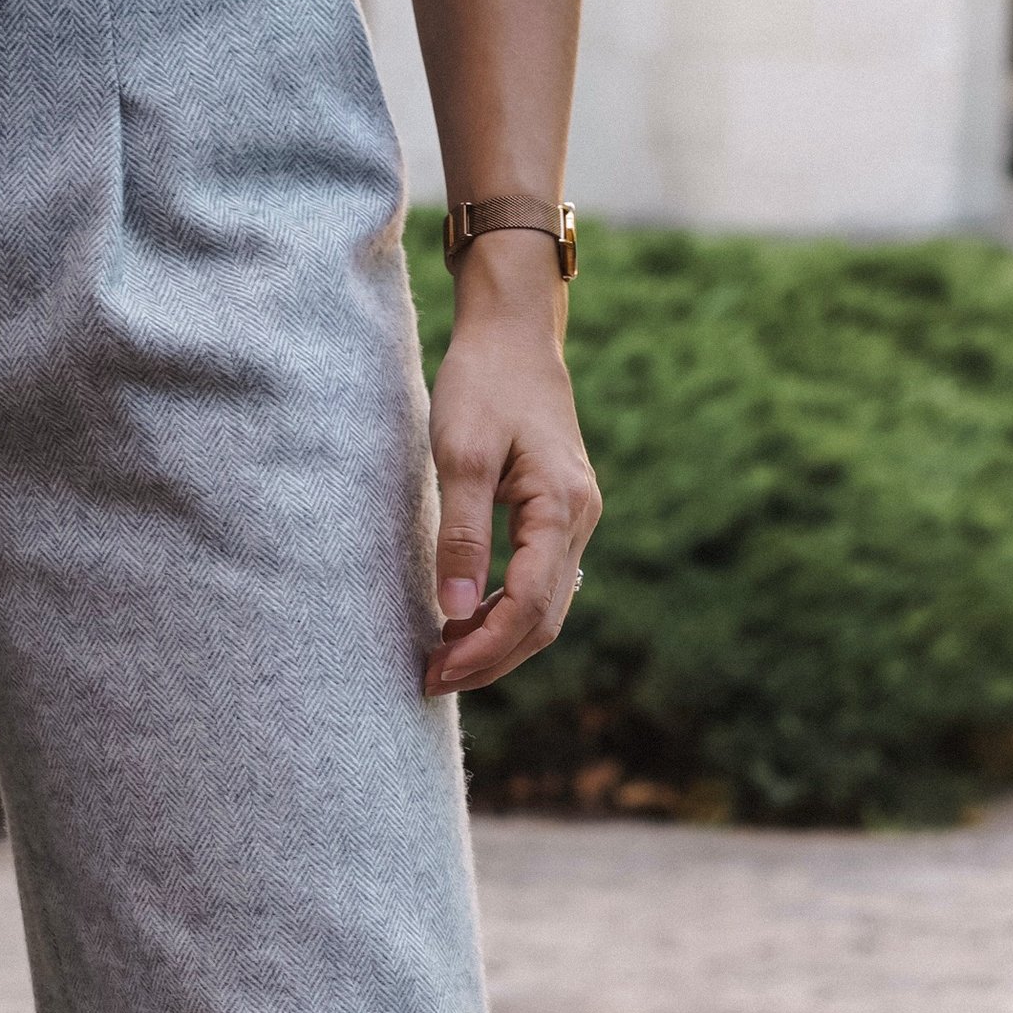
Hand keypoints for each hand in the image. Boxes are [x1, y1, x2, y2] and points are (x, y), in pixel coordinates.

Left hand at [422, 232, 602, 696]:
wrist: (513, 333)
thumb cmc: (484, 383)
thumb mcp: (462, 455)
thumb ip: (460, 534)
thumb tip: (453, 608)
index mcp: (561, 507)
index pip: (528, 605)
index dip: (484, 648)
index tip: (436, 670)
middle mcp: (579, 519)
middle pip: (543, 620)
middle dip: (490, 658)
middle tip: (432, 679)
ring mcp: (575, 519)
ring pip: (546, 608)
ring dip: (498, 642)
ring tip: (445, 660)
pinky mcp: (559, 515)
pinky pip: (540, 583)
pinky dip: (506, 613)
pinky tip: (467, 621)